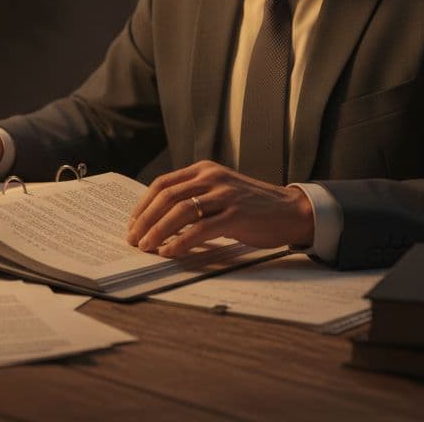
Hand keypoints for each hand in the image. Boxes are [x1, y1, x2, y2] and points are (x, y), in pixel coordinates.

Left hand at [125, 161, 314, 255]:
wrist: (291, 211)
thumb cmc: (252, 206)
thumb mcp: (220, 191)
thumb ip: (194, 197)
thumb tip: (158, 220)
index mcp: (204, 170)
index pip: (163, 184)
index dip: (143, 205)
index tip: (132, 223)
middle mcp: (212, 178)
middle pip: (167, 197)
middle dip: (145, 220)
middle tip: (134, 239)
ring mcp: (225, 195)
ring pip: (180, 212)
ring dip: (158, 232)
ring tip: (147, 247)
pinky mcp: (236, 215)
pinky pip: (200, 229)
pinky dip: (181, 242)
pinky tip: (170, 252)